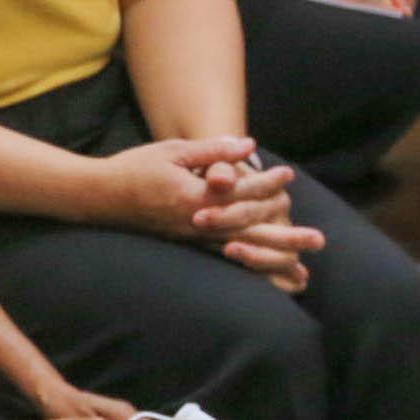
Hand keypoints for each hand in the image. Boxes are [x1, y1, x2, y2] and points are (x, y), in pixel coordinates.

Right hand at [96, 140, 322, 286]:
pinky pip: (225, 257)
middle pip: (249, 230)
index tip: (289, 174)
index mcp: (195, 196)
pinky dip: (248, 266)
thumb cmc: (134, 168)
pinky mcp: (187, 242)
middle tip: (319, 240)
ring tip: (301, 268)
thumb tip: (249, 147)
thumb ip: (212, 151)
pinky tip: (266, 272)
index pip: (240, 191)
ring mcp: (192, 236)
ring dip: (272, 258)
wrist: (99, 197)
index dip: (266, 182)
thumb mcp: (173, 151)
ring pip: (240, 249)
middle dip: (285, 234)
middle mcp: (197, 221)